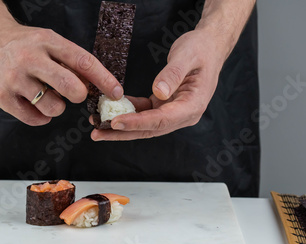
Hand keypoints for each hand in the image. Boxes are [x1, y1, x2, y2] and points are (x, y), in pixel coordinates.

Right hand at [0, 18, 122, 125]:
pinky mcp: (2, 97)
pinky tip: (36, 105)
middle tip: (74, 94)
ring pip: (53, 107)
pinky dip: (41, 116)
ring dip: (57, 107)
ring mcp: (14, 79)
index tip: (117, 93)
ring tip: (46, 96)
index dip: (104, 80)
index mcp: (47, 42)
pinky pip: (34, 119)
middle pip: (71, 88)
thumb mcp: (49, 42)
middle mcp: (30, 59)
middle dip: (79, 95)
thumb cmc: (24, 44)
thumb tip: (98, 85)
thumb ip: (70, 62)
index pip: (83, 62)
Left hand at [91, 29, 226, 140]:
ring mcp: (173, 112)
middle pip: (149, 129)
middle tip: (97, 134)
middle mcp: (183, 115)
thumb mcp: (188, 55)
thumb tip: (160, 92)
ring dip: (121, 127)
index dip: (137, 123)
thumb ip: (174, 74)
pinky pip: (143, 113)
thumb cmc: (201, 49)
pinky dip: (126, 113)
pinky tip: (108, 111)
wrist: (208, 47)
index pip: (161, 120)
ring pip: (144, 125)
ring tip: (97, 126)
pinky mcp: (164, 106)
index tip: (116, 122)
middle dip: (122, 133)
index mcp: (192, 106)